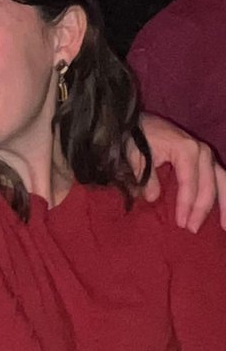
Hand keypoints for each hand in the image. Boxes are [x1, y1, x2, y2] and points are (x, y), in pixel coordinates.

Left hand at [135, 114, 225, 232]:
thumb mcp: (135, 156)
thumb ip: (145, 178)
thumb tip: (153, 199)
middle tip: (192, 229)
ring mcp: (206, 154)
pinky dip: (225, 193)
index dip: (186, 205)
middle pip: (209, 186)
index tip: (181, 223)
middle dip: (201, 210)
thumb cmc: (135, 137)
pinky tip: (225, 211)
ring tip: (225, 227)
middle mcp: (202, 151)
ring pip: (223, 181)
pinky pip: (222, 177)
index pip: (190, 184)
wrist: (137, 121)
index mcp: (186, 150)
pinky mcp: (206, 157)